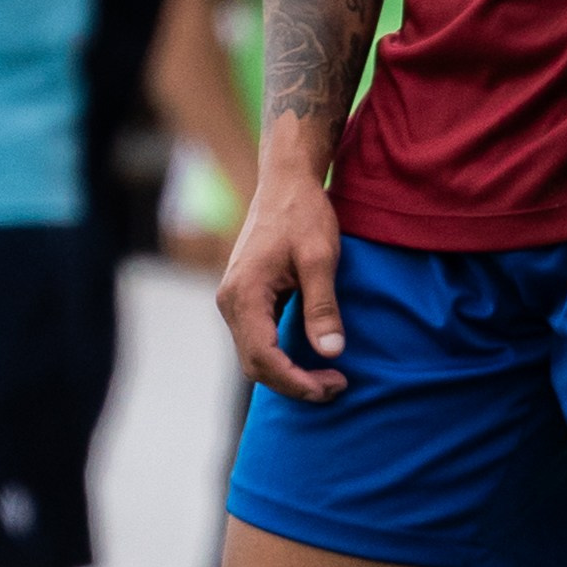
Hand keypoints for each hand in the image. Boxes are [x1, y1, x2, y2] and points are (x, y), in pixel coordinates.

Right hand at [218, 153, 347, 399]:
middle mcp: (230, 301)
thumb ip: (323, 307)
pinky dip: (281, 357)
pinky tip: (309, 358)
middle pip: (255, 365)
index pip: (263, 357)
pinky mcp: (244, 298)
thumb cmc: (303, 213)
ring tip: (328, 377)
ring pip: (254, 356)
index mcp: (244, 293)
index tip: (333, 385)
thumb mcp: (320, 258)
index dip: (297, 382)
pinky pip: (257, 340)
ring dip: (288, 373)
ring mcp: (234, 300)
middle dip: (295, 384)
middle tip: (336, 385)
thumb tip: (331, 352)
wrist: (286, 181)